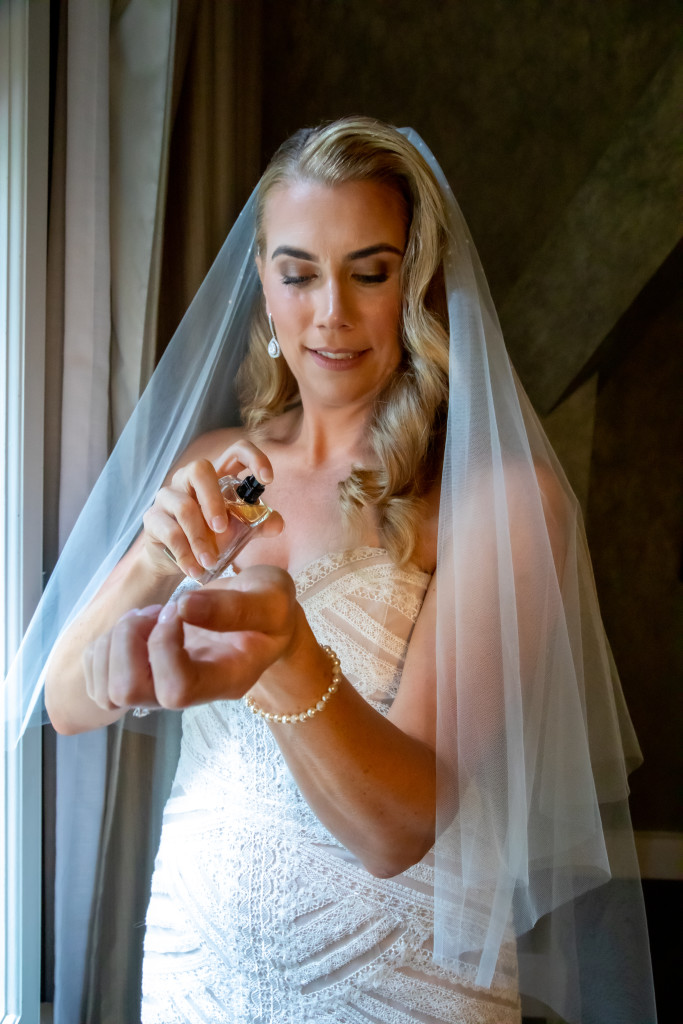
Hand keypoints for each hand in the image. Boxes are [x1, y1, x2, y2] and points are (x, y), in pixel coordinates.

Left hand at [82, 566, 306, 711]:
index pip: (175, 689)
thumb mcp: (271, 598)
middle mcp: (189, 694)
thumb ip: (234, 607)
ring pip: (107, 690)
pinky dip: (106, 644)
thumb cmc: (271, 609)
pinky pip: (97, 677)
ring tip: (147, 617)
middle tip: (155, 612)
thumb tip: (181, 606)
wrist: (264, 620)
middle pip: (127, 693)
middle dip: (128, 640)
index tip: (180, 606)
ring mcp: (162, 691)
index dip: (163, 645)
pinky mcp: (142, 679)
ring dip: (115, 642)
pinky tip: (138, 626)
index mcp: (224, 680)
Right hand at [141, 440, 282, 580]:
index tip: (268, 480)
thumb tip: (277, 524)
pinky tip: (195, 570)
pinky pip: (170, 532)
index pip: (236, 452)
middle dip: (214, 500)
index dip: (254, 458)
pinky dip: (185, 554)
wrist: (180, 563)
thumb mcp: (240, 532)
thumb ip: (259, 525)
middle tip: (223, 529)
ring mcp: (168, 496)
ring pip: (183, 506)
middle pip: (200, 469)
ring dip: (200, 538)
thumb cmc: (213, 538)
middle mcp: (189, 480)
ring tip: (210, 561)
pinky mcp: (153, 518)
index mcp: (217, 478)